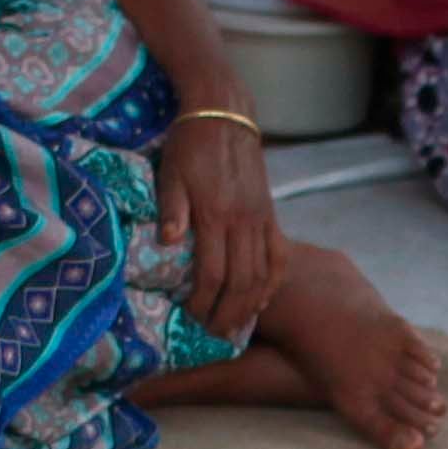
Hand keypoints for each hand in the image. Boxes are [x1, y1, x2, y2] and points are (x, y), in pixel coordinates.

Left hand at [154, 113, 285, 337]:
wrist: (223, 114)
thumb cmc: (189, 144)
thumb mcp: (170, 173)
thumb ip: (171, 209)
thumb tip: (168, 243)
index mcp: (215, 213)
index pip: (213, 273)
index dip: (203, 302)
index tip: (191, 318)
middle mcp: (243, 220)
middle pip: (241, 281)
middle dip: (227, 313)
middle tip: (214, 334)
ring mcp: (261, 218)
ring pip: (263, 274)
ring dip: (250, 304)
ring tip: (237, 326)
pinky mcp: (270, 213)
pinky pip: (279, 255)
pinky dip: (273, 282)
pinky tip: (263, 299)